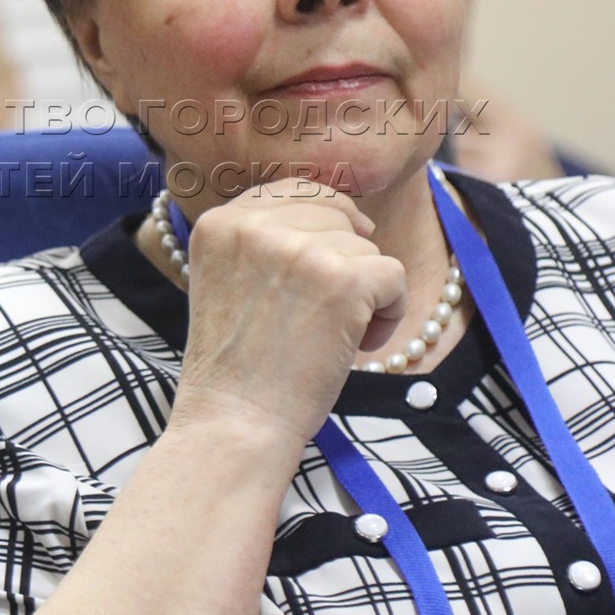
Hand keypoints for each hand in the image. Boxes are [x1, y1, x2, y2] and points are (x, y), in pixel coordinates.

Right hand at [167, 178, 407, 454]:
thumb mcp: (227, 279)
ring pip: (365, 247)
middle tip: (319, 314)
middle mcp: (256, 225)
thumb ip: (266, 238)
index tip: (314, 277)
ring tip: (327, 337)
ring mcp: (300, 249)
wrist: (236, 422)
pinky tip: (356, 345)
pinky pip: (393, 275)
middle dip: (342, 260)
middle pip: (335, 214)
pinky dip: (388, 314)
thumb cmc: (238, 365)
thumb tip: (351, 211)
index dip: (321, 228)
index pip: (295, 191)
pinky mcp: (343, 279)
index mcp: (221, 221)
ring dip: (362, 293)